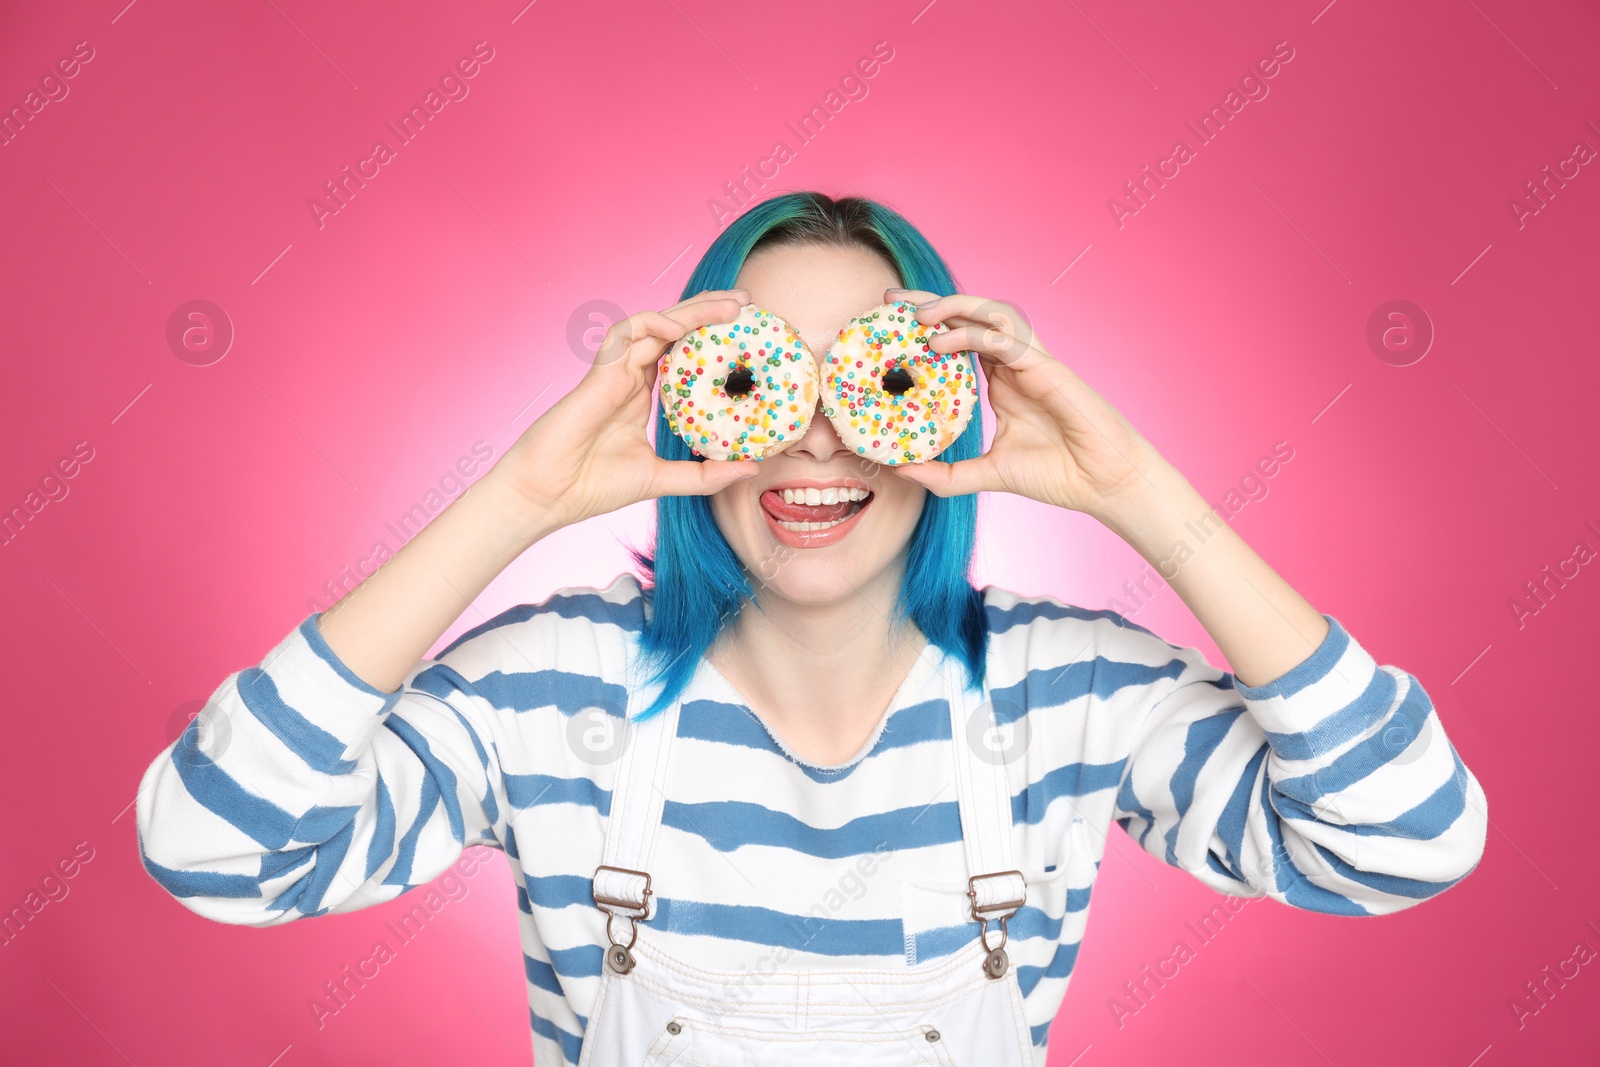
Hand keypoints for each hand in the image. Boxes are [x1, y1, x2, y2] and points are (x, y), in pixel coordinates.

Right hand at [489, 290, 760, 531]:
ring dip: (692, 310)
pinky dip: (652, 323)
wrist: (549, 496)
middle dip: (709, 311)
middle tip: (746, 302)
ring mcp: (613, 371)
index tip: (747, 333)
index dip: (712, 338)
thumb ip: (704, 474)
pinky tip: (679, 327)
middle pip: (673, 330)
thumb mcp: (662, 479)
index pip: (681, 353)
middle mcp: (629, 376)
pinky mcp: (598, 372)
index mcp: (642, 395)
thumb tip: (750, 467)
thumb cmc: (593, 486)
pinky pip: (625, 333)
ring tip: (729, 306)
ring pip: (655, 324)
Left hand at [884, 289, 1162, 522]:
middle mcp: (1014, 364)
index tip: (891, 323)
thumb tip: (901, 470)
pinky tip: (943, 343)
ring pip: (990, 314)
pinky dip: (973, 334)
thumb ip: (946, 474)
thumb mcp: (987, 474)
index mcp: (1002, 380)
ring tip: (917, 318)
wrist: (1104, 484)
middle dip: (930, 302)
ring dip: (953, 308)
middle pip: (970, 315)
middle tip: (892, 300)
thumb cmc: (1058, 475)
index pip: (960, 337)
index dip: (927, 325)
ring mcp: (1031, 362)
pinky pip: (1006, 339)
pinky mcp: (1046, 368)